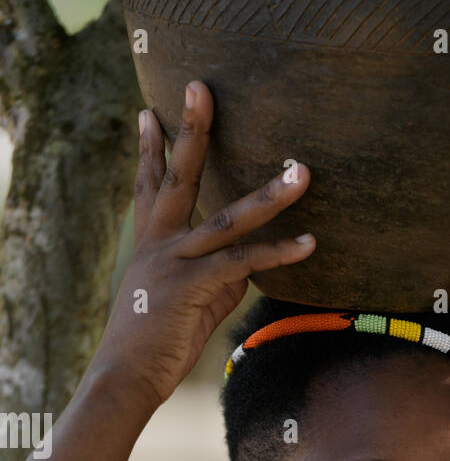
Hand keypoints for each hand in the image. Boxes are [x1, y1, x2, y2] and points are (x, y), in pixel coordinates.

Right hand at [94, 80, 314, 406]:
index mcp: (151, 242)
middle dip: (192, 129)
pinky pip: (245, 262)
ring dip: (270, 194)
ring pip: (229, 217)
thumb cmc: (155, 342)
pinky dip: (281, 252)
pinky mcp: (194, 286)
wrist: (127, 376)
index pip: (149, 184)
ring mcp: (176, 261)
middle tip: (200, 85)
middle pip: (178, 175)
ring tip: (302, 170)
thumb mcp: (186, 301)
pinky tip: (311, 243)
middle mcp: (160, 242)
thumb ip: (217, 276)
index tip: (149, 110)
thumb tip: (249, 267)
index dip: (150, 147)